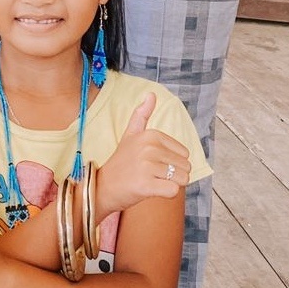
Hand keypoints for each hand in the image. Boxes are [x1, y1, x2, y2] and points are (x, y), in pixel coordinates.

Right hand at [97, 92, 191, 211]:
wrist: (102, 187)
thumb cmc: (121, 163)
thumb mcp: (130, 135)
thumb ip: (142, 115)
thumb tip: (152, 94)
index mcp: (151, 135)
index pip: (184, 154)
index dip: (172, 163)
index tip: (151, 164)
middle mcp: (149, 148)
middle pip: (185, 167)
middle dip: (173, 175)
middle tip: (151, 175)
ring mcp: (147, 166)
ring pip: (182, 179)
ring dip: (169, 185)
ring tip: (151, 182)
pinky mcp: (146, 185)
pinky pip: (173, 191)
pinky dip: (166, 194)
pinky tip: (150, 191)